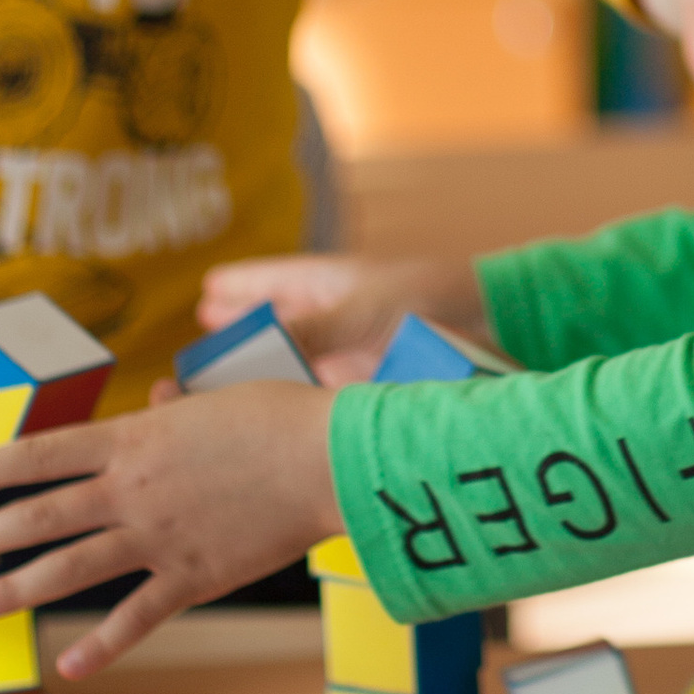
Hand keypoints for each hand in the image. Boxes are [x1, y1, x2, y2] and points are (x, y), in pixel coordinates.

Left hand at [0, 385, 343, 681]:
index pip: (45, 453)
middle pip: (42, 514)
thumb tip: (157, 402)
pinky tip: (68, 664)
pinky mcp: (192, 576)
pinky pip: (136, 617)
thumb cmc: (281, 417)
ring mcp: (158, 537)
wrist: (329, 459)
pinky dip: (100, 645)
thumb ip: (176, 410)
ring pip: (71, 568)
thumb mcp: (218, 398)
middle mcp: (133, 490)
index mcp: (135, 440)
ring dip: (19, 588)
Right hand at [194, 252, 487, 382]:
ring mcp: (350, 348)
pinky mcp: (365, 382)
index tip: (210, 288)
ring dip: (262, 373)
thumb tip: (256, 347)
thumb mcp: (363, 310)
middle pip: (276, 323)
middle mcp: (336, 313)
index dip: (241, 287)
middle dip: (242, 334)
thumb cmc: (432, 298)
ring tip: (221, 389)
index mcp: (330, 280)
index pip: (272, 280)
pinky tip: (274, 412)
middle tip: (200, 346)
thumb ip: (309, 330)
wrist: (493, 324)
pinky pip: (318, 388)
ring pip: (292, 360)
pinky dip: (295, 396)